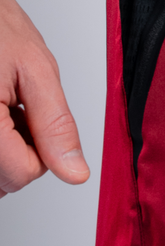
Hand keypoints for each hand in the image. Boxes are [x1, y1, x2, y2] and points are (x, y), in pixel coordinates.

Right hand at [0, 0, 89, 197]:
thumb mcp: (35, 69)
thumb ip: (55, 125)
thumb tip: (75, 172)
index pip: (22, 174)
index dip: (43, 151)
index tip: (37, 117)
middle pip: (5, 176)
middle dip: (22, 147)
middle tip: (17, 105)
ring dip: (6, 142)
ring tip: (2, 100)